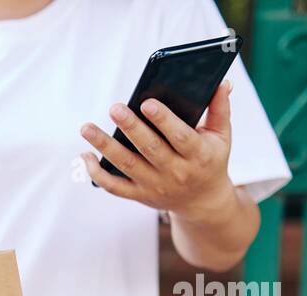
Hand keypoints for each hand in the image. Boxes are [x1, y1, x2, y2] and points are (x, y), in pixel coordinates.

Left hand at [79, 79, 236, 223]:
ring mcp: (155, 186)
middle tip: (114, 107)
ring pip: (127, 166)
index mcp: (198, 155)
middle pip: (150, 149)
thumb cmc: (210, 160)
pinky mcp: (139, 195)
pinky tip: (85, 155)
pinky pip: (114, 186)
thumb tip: (222, 82)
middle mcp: (175, 172)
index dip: (164, 120)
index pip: (180, 137)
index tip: (147, 102)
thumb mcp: (221, 136)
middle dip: (131, 128)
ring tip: (87, 127)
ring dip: (104, 146)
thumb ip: (220, 109)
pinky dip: (97, 173)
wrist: (202, 202)